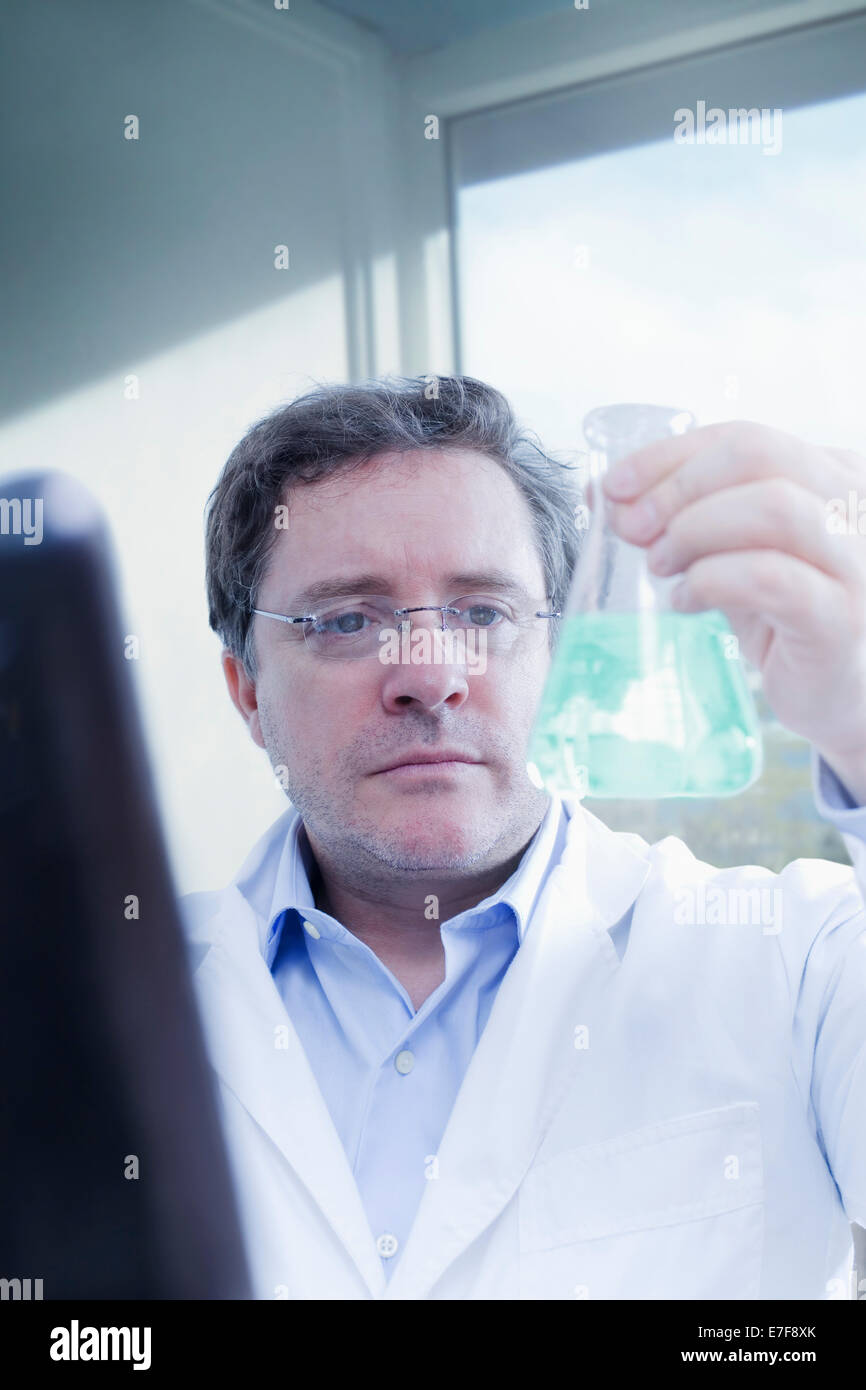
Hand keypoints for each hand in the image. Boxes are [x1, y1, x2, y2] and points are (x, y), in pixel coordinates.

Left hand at [600, 421, 865, 802]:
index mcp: (830, 475)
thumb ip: (681, 518)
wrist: (837, 697)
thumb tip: (604, 492)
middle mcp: (854, 504)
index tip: (614, 487)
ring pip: (773, 506)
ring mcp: (856, 559)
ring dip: (695, 529)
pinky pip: (772, 577)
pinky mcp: (841, 617)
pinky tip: (685, 601)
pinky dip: (713, 580)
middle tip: (631, 529)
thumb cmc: (784, 620)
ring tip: (660, 565)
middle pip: (758, 456)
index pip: (743, 438)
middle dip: (676, 488)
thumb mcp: (731, 555)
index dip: (669, 456)